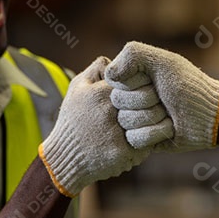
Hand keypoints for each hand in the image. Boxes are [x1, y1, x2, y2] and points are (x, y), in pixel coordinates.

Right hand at [39, 57, 162, 196]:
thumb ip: (95, 69)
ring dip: (154, 125)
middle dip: (155, 104)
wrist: (63, 158)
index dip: (146, 84)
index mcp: (102, 91)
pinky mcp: (121, 153)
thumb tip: (113, 59)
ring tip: (148, 128)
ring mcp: (116, 132)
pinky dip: (145, 147)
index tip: (146, 91)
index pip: (139, 79)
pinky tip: (137, 146)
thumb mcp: (77, 88)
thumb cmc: (73, 120)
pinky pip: (146, 146)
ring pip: (151, 123)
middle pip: (149, 100)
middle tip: (155, 110)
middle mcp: (110, 110)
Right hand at [105, 41, 218, 152]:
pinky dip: (156, 133)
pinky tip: (169, 128)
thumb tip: (109, 75)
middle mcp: (128, 98)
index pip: (113, 81)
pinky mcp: (140, 140)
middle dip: (146, 100)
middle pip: (118, 102)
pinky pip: (135, 139)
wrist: (208, 115)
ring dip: (153, 117)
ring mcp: (133, 120)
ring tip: (167, 113)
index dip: (135, 82)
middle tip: (163, 98)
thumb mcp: (163, 61)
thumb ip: (132, 55)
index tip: (154, 81)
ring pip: (126, 121)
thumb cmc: (188, 85)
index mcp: (130, 78)